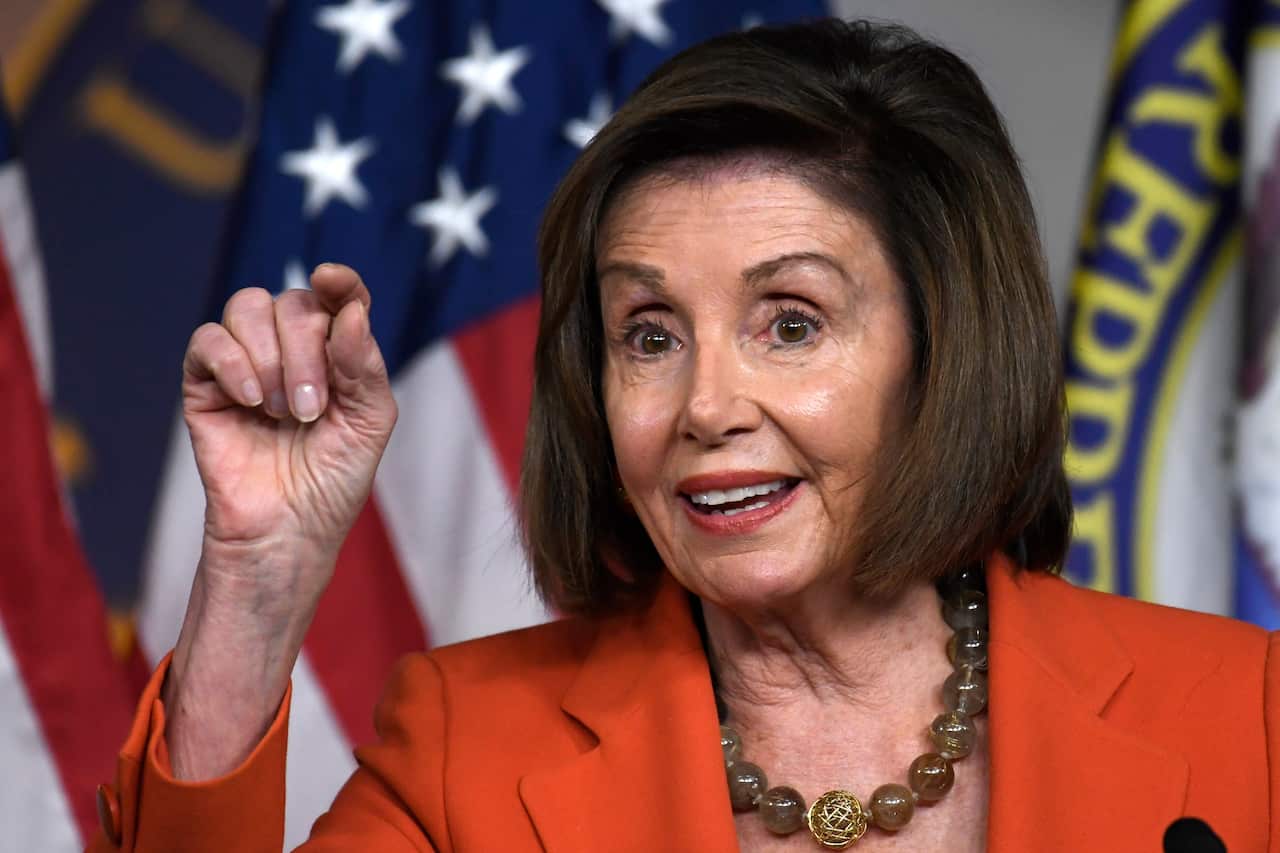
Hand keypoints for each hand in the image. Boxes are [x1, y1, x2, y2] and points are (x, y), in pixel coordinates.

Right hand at [163, 264, 396, 779]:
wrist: (289, 531)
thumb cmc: (335, 481)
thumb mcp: (370, 421)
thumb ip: (365, 365)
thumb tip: (351, 311)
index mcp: (336, 353)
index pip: (336, 296)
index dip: (339, 280)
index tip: (333, 280)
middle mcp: (290, 350)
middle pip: (293, 303)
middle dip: (306, 351)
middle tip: (310, 409)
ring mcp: (246, 364)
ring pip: (247, 309)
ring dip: (271, 357)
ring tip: (282, 411)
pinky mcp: (205, 386)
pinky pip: (208, 342)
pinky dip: (231, 361)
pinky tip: (251, 398)